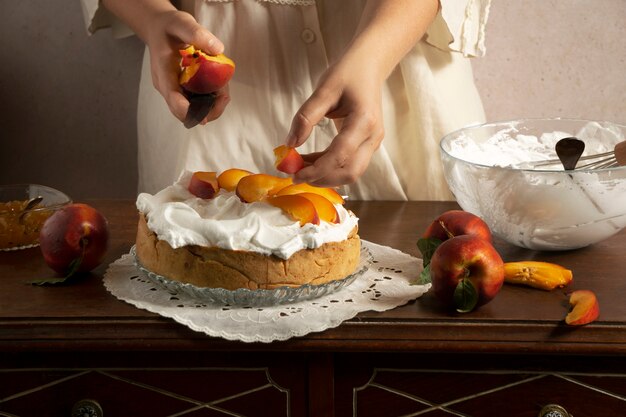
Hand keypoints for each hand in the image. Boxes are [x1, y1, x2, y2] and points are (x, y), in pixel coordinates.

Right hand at [145, 10, 229, 124]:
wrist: (159, 29)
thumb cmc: (169, 27)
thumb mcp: (182, 23)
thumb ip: (197, 34)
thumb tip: (218, 49)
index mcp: (164, 74)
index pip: (174, 100)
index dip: (190, 111)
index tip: (206, 113)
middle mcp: (167, 87)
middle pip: (185, 113)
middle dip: (207, 111)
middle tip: (224, 95)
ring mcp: (174, 90)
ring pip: (193, 111)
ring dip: (212, 106)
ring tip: (224, 89)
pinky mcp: (182, 90)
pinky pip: (197, 102)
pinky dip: (210, 99)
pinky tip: (219, 86)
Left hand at [286, 59, 384, 186]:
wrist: (369, 66)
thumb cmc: (347, 73)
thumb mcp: (323, 90)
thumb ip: (306, 117)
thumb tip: (289, 144)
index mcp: (364, 121)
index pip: (340, 155)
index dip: (317, 170)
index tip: (295, 174)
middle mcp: (372, 136)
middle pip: (350, 172)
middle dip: (322, 179)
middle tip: (296, 176)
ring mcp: (372, 142)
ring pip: (351, 172)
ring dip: (325, 175)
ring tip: (300, 167)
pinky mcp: (367, 145)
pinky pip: (349, 163)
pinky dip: (329, 167)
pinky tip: (310, 161)